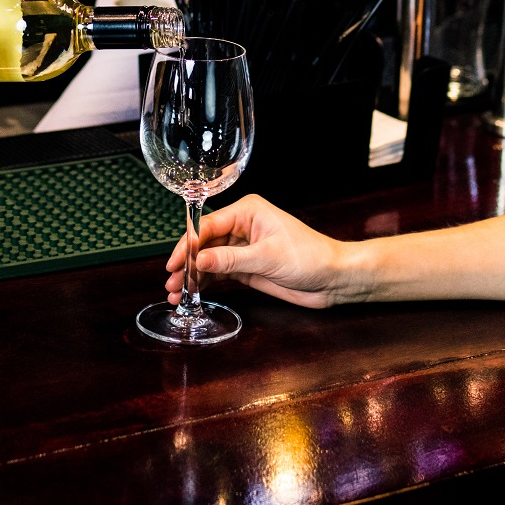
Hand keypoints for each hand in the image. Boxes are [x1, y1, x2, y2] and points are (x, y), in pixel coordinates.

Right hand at [164, 195, 364, 309]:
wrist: (332, 279)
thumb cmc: (308, 257)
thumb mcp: (267, 257)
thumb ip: (231, 260)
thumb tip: (198, 260)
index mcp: (248, 211)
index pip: (208, 225)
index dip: (189, 245)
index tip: (174, 263)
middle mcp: (242, 226)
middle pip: (205, 243)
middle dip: (187, 262)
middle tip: (171, 282)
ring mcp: (244, 247)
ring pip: (209, 259)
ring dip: (193, 275)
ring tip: (175, 292)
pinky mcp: (247, 267)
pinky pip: (220, 272)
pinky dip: (206, 282)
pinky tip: (193, 292)